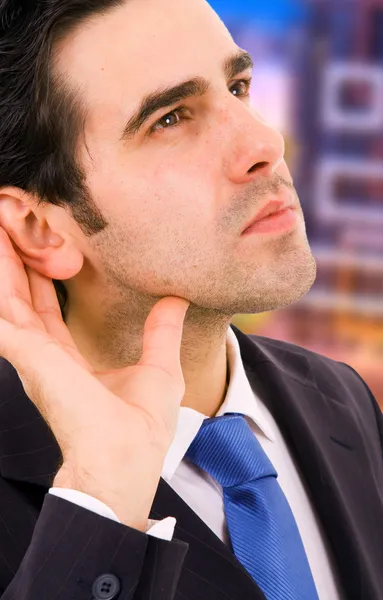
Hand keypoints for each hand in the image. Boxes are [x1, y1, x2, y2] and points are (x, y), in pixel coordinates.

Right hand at [0, 227, 189, 528]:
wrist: (127, 459)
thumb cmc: (140, 426)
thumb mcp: (158, 367)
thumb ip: (161, 332)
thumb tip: (176, 299)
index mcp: (66, 358)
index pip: (44, 308)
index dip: (39, 277)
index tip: (40, 247)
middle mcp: (42, 354)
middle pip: (20, 295)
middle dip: (14, 259)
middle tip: (8, 220)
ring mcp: (33, 355)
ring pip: (8, 295)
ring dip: (4, 260)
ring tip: (1, 219)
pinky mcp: (31, 355)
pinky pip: (4, 313)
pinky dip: (0, 283)